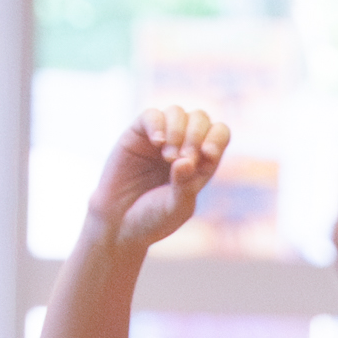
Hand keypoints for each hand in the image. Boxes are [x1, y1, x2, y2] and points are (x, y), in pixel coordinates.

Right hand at [88, 106, 229, 250]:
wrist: (118, 224)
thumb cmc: (152, 220)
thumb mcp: (176, 209)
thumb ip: (184, 186)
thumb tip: (186, 160)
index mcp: (200, 162)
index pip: (218, 134)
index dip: (216, 138)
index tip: (207, 154)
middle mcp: (182, 146)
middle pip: (200, 118)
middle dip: (196, 135)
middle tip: (184, 158)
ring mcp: (160, 138)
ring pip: (177, 113)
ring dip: (177, 131)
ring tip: (168, 157)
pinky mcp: (137, 134)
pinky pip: (151, 116)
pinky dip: (157, 124)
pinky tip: (157, 142)